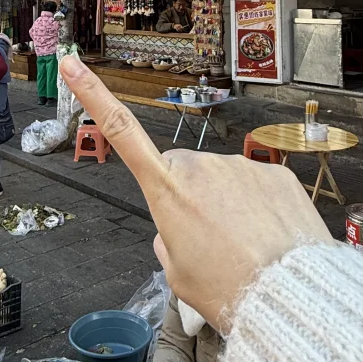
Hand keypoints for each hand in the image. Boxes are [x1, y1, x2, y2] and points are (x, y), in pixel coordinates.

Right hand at [58, 56, 331, 332]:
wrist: (289, 298)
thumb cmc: (229, 293)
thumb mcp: (177, 275)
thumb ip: (167, 243)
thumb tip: (175, 231)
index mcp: (166, 190)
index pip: (120, 132)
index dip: (93, 94)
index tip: (72, 63)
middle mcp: (201, 167)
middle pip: (183, 171)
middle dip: (190, 195)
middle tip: (209, 241)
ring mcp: (241, 166)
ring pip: (224, 180)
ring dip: (228, 204)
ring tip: (244, 247)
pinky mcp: (275, 173)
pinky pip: (258, 185)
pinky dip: (260, 208)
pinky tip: (268, 238)